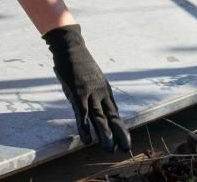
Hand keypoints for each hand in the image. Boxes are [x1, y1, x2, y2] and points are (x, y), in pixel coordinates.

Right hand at [42, 24, 129, 151]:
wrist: (71, 47)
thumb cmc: (79, 63)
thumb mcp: (91, 78)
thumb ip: (93, 92)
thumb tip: (91, 103)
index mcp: (105, 90)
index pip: (115, 112)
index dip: (120, 127)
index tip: (125, 140)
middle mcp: (100, 93)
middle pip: (112, 116)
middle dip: (119, 133)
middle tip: (125, 149)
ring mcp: (89, 93)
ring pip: (99, 117)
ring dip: (104, 134)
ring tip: (109, 149)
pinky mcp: (77, 93)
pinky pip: (82, 113)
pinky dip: (84, 127)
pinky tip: (86, 139)